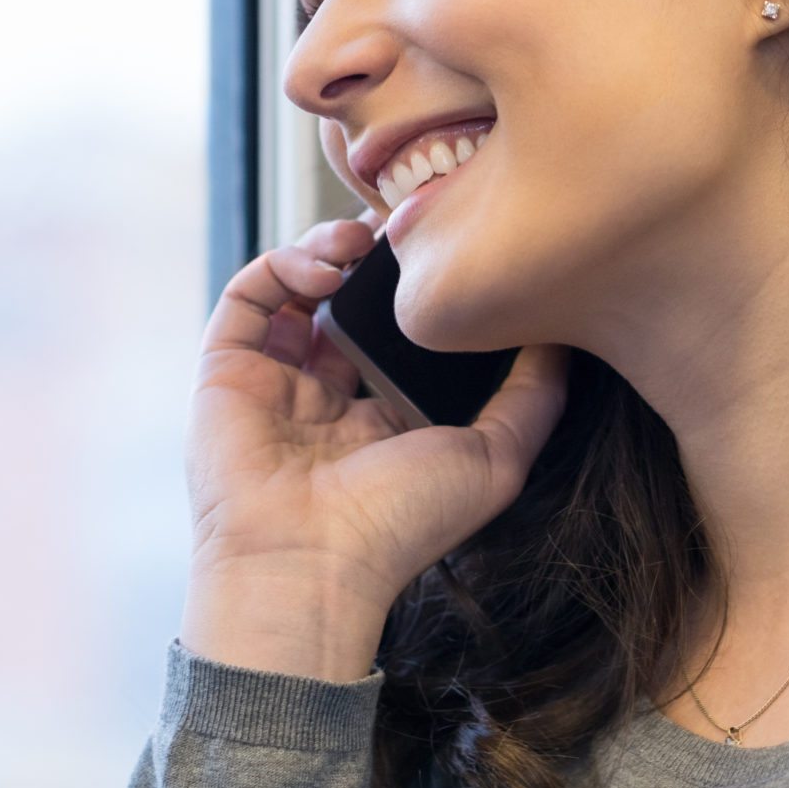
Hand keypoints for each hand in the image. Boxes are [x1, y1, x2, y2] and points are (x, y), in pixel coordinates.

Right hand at [182, 214, 569, 644]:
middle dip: (377, 253)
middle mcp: (330, 394)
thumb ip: (534, 395)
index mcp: (388, 414)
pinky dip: (284, 264)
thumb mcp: (496, 456)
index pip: (406, 329)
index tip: (453, 245)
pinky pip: (250, 297)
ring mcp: (277, 381)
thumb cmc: (402, 523)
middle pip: (352, 298)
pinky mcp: (228, 371)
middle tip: (405, 223)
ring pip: (299, 287)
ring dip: (330, 246)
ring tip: (363, 238)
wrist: (310, 565)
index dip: (425, 284)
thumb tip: (561, 333)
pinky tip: (326, 267)